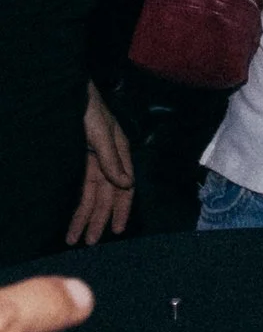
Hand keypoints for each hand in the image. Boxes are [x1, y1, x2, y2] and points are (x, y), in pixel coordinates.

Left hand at [68, 87, 133, 247]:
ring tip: (75, 238)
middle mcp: (108, 159)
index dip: (121, 208)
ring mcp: (92, 161)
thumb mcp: (101, 131)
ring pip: (91, 195)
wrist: (66, 90)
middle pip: (106, 195)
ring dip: (85, 216)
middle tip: (89, 242)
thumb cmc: (88, 106)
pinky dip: (78, 203)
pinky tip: (74, 217)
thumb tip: (126, 184)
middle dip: (98, 218)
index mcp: (120, 152)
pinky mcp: (78, 161)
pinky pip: (81, 188)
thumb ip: (112, 158)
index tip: (116, 229)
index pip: (124, 187)